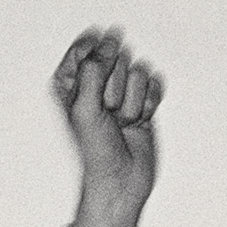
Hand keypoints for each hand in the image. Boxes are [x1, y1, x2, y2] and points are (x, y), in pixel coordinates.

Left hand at [54, 27, 161, 226]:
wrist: (121, 182)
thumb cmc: (96, 152)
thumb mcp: (83, 108)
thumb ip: (92, 70)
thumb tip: (108, 44)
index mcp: (72, 79)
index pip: (87, 48)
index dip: (96, 66)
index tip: (95, 91)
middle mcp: (97, 80)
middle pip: (115, 56)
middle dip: (115, 88)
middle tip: (109, 114)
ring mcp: (122, 89)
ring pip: (137, 71)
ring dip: (132, 102)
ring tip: (121, 122)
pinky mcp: (143, 99)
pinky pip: (153, 85)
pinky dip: (148, 105)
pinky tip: (137, 122)